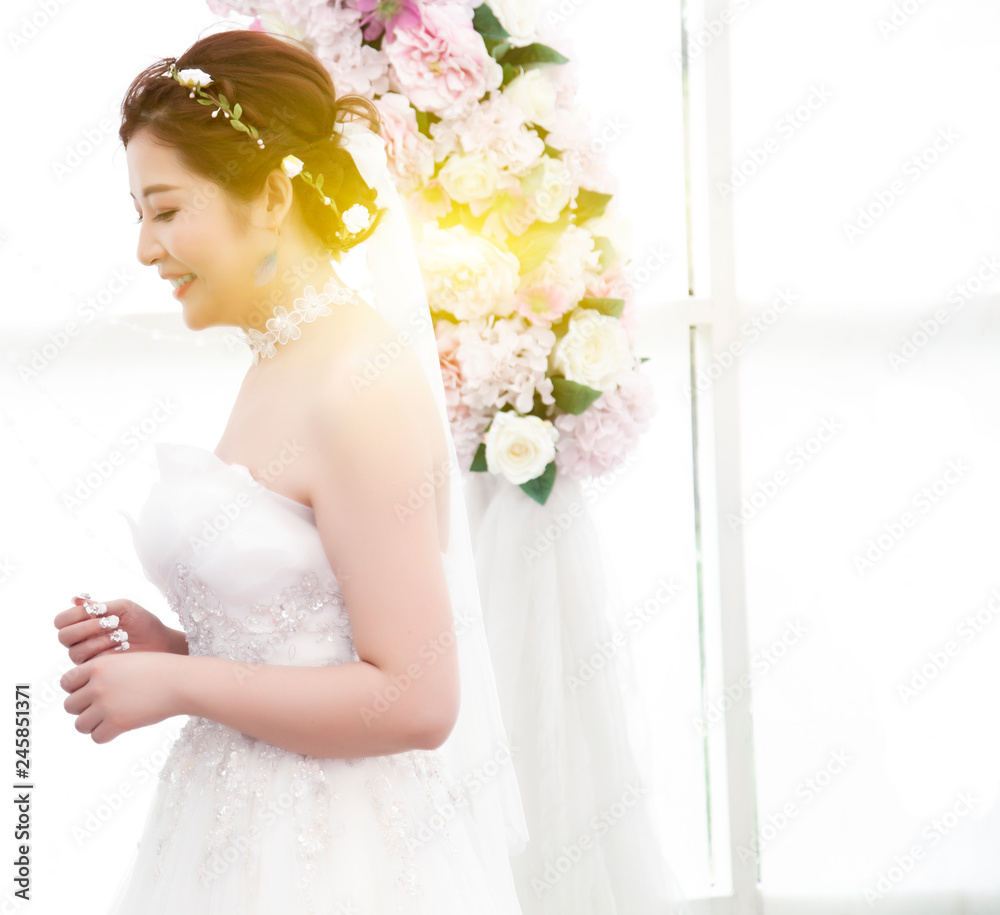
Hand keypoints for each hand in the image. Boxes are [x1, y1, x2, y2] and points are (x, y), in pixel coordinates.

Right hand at [54, 597, 174, 663]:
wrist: (160, 641)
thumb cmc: (142, 623)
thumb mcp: (123, 608)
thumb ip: (99, 605)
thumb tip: (75, 599)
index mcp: (85, 623)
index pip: (61, 620)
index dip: (74, 614)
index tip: (98, 610)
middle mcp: (82, 640)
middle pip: (63, 636)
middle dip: (86, 628)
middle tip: (110, 623)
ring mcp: (88, 657)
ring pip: (75, 651)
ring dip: (99, 641)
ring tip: (121, 636)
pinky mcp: (96, 671)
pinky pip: (88, 664)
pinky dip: (106, 652)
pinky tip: (122, 646)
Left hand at [60, 651, 182, 743]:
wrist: (181, 681)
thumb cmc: (160, 670)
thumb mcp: (128, 662)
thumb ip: (106, 674)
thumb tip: (87, 693)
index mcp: (99, 666)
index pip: (66, 682)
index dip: (76, 689)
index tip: (91, 693)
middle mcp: (97, 685)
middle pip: (70, 705)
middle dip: (84, 708)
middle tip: (103, 708)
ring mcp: (106, 705)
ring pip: (80, 724)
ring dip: (93, 724)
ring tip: (111, 719)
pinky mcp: (117, 723)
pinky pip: (97, 737)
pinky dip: (106, 735)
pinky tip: (120, 727)